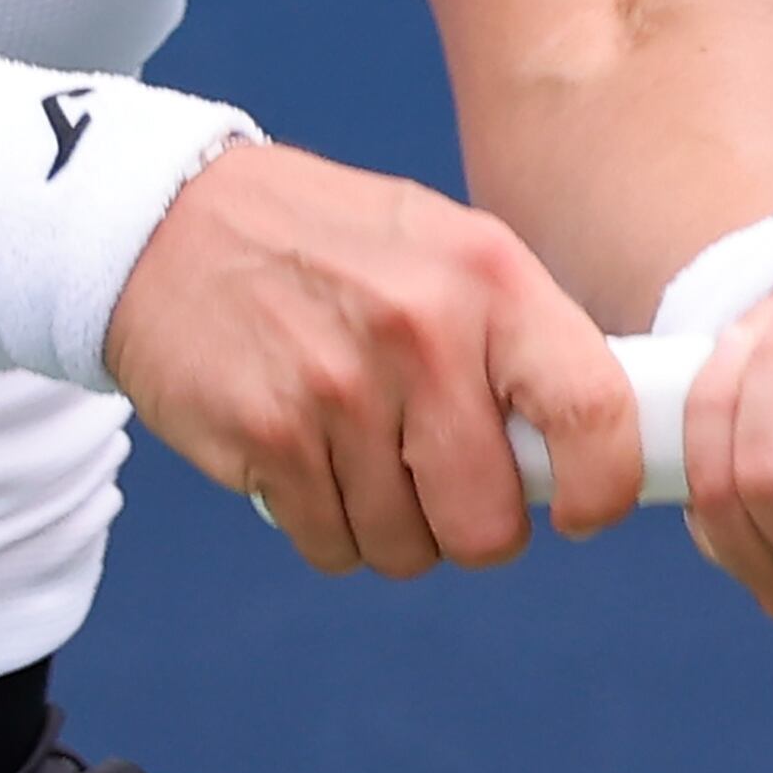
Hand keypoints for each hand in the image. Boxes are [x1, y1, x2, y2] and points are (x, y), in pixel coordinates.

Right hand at [108, 143, 641, 571]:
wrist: (172, 223)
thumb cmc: (332, 249)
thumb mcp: (445, 250)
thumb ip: (519, 340)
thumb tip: (598, 448)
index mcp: (490, 278)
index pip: (592, 411)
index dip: (601, 486)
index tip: (579, 508)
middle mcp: (422, 332)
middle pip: (488, 523)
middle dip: (471, 527)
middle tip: (442, 482)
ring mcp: (339, 389)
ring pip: (407, 549)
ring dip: (391, 527)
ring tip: (363, 453)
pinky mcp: (268, 437)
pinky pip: (333, 547)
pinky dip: (328, 526)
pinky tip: (309, 460)